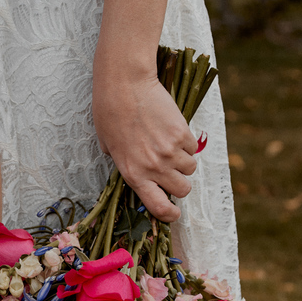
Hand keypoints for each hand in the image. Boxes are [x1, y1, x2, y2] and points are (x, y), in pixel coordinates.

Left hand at [92, 58, 198, 222]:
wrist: (125, 85)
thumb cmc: (109, 112)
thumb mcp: (108, 146)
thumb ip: (122, 162)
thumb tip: (134, 170)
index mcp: (133, 174)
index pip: (158, 206)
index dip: (170, 215)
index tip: (174, 214)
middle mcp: (154, 167)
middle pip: (183, 189)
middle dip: (179, 182)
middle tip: (171, 170)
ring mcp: (170, 151)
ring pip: (190, 168)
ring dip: (183, 161)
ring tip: (168, 145)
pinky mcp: (182, 133)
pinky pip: (193, 147)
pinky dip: (186, 142)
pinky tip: (171, 129)